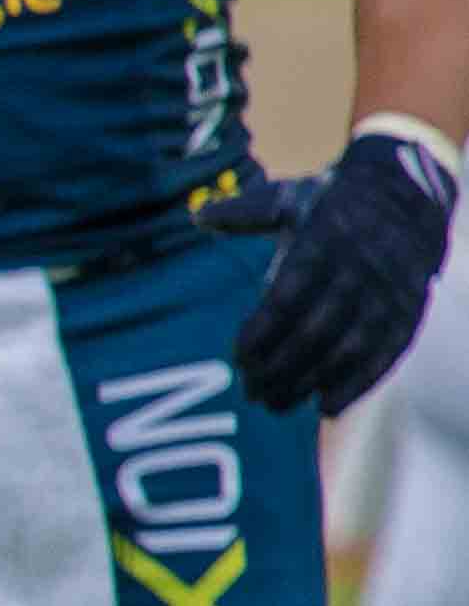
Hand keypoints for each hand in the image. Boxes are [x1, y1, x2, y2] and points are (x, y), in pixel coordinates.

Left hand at [210, 126, 460, 410]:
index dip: (262, 334)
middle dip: (279, 368)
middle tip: (249, 393)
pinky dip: (357, 384)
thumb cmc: (331, 204)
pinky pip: (385, 355)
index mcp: (321, 242)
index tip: (237, 358)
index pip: (287, 298)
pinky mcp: (407, 312)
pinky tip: (326, 407)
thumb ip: (243, 213)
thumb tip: (196, 216)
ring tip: (276, 404)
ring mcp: (386, 295)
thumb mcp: (288, 198)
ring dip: (310, 382)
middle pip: (314, 332)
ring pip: (348, 349)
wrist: (409, 198)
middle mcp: (357, 271)